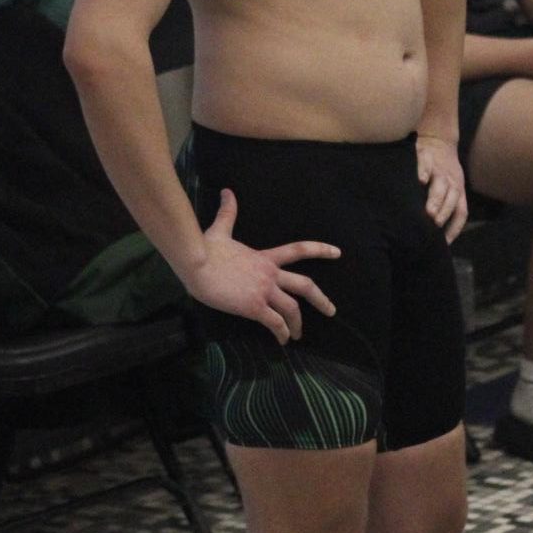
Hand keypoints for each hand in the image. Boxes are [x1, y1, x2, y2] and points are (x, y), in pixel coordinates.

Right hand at [186, 189, 338, 343]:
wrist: (196, 263)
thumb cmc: (205, 249)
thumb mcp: (220, 230)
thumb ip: (228, 213)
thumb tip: (227, 192)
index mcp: (265, 257)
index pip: (299, 250)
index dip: (320, 250)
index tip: (337, 253)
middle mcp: (270, 274)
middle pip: (305, 285)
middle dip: (321, 300)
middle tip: (331, 311)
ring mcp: (264, 290)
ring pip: (292, 309)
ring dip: (297, 324)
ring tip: (297, 335)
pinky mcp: (254, 306)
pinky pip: (275, 323)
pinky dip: (281, 333)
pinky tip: (282, 341)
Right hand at [416, 133, 467, 242]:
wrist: (438, 139)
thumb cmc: (440, 171)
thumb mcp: (447, 187)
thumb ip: (443, 206)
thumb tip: (434, 235)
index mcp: (457, 191)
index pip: (460, 212)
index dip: (454, 228)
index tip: (444, 243)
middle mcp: (451, 180)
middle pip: (452, 198)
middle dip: (445, 211)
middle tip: (435, 224)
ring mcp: (438, 168)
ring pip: (441, 183)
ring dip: (436, 198)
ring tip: (428, 210)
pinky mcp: (425, 155)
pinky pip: (425, 162)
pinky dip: (424, 170)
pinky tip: (420, 179)